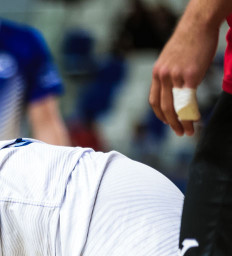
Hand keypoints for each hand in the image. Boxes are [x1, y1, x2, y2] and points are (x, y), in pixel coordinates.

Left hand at [150, 19, 219, 135]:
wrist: (197, 25)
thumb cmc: (188, 41)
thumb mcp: (171, 59)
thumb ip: (170, 74)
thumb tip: (175, 87)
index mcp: (157, 73)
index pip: (154, 101)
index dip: (160, 115)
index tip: (167, 122)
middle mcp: (163, 76)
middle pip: (164, 107)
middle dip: (171, 123)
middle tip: (179, 133)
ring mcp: (176, 76)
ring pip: (176, 106)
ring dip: (182, 122)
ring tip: (188, 131)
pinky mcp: (191, 75)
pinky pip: (189, 99)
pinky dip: (192, 112)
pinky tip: (197, 119)